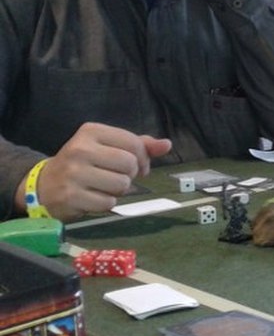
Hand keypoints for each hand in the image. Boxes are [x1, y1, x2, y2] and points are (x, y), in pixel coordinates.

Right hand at [25, 123, 172, 221]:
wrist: (45, 184)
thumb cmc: (84, 163)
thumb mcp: (108, 146)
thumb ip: (139, 145)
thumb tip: (166, 145)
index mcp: (91, 131)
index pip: (134, 143)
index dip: (143, 158)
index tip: (136, 165)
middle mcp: (80, 149)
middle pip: (129, 165)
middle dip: (130, 175)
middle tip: (117, 177)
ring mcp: (74, 173)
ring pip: (121, 185)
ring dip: (119, 191)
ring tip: (104, 186)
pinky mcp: (71, 195)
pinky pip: (108, 203)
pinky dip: (106, 203)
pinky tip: (93, 197)